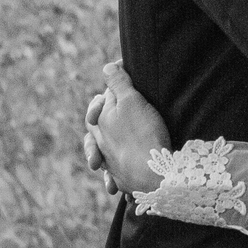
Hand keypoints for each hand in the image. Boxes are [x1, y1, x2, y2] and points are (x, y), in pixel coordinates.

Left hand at [83, 61, 172, 197]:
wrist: (152, 174)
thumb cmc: (143, 134)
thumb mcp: (132, 101)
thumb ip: (118, 84)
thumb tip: (107, 68)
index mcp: (100, 122)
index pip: (100, 102)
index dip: (111, 91)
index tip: (124, 84)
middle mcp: (101, 143)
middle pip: (95, 127)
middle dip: (98, 119)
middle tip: (104, 114)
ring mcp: (110, 163)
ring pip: (100, 154)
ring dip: (100, 152)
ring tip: (104, 150)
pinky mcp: (122, 180)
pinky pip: (114, 176)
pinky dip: (113, 175)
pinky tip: (117, 178)